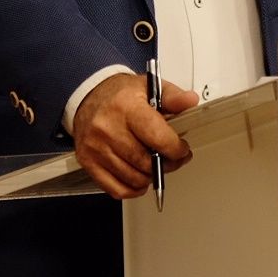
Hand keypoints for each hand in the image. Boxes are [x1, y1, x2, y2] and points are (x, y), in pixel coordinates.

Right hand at [70, 72, 197, 199]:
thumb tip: (190, 101)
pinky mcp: (87, 161)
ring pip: (134, 179)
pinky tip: (138, 176)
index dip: (176, 149)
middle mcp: (107, 128)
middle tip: (170, 157)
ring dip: (150, 176)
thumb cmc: (118, 95)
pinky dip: (132, 189)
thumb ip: (172, 96)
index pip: (157, 137)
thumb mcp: (148, 87)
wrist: (87, 97)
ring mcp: (95, 147)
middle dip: (167, 164)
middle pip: (147, 162)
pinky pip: (117, 189)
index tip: (181, 149)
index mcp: (125, 106)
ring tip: (153, 163)